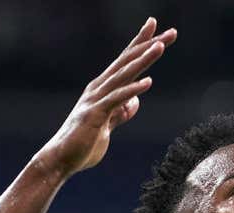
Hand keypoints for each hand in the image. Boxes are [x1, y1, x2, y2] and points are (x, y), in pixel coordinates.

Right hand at [37, 18, 177, 177]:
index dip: (143, 45)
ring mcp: (96, 99)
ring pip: (123, 74)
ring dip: (143, 59)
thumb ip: (121, 112)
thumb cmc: (84, 143)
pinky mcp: (95, 114)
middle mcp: (99, 88)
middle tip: (171, 31)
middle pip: (128, 61)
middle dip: (149, 44)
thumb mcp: (108, 124)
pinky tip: (148, 82)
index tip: (161, 33)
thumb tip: (134, 102)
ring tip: (160, 46)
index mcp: (103, 88)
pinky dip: (132, 90)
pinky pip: (117, 99)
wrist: (62, 159)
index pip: (126, 62)